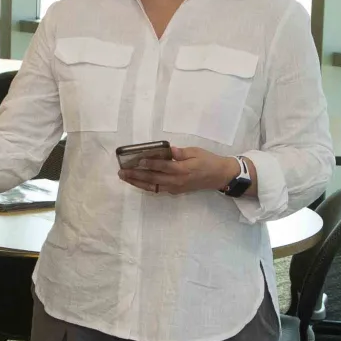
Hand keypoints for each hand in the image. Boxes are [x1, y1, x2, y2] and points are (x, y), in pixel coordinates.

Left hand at [119, 147, 240, 195]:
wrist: (219, 176)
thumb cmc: (208, 161)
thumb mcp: (196, 152)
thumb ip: (181, 153)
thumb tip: (169, 150)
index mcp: (183, 169)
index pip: (163, 167)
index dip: (150, 164)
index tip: (138, 160)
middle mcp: (177, 181)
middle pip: (153, 178)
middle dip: (136, 175)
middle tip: (122, 171)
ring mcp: (175, 188)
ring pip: (153, 186)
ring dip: (138, 182)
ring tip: (125, 178)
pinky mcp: (175, 191)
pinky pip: (158, 189)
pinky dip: (146, 186)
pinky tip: (137, 182)